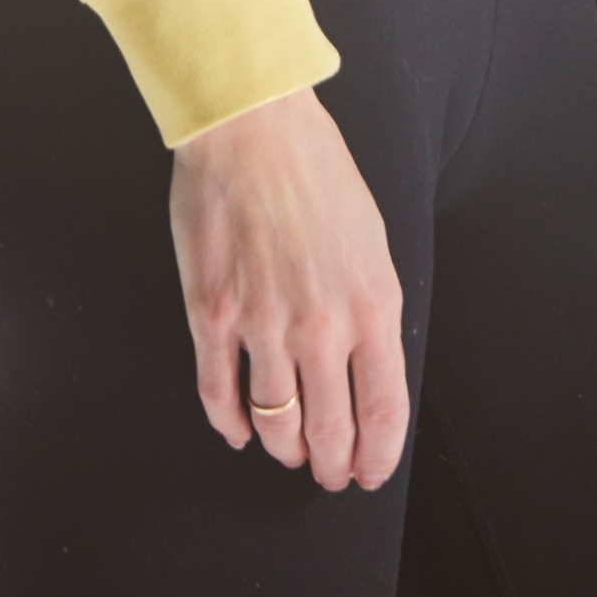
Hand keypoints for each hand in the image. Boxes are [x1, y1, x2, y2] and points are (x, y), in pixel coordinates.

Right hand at [169, 85, 407, 492]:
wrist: (251, 126)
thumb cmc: (313, 167)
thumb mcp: (370, 239)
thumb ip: (370, 307)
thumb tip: (364, 364)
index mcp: (372, 305)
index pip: (384, 414)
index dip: (377, 457)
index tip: (370, 471)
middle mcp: (322, 327)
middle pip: (331, 432)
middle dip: (333, 464)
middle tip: (330, 471)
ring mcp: (262, 324)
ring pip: (277, 424)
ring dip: (285, 450)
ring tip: (289, 452)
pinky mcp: (212, 315)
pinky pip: (220, 394)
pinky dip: (230, 423)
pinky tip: (239, 429)